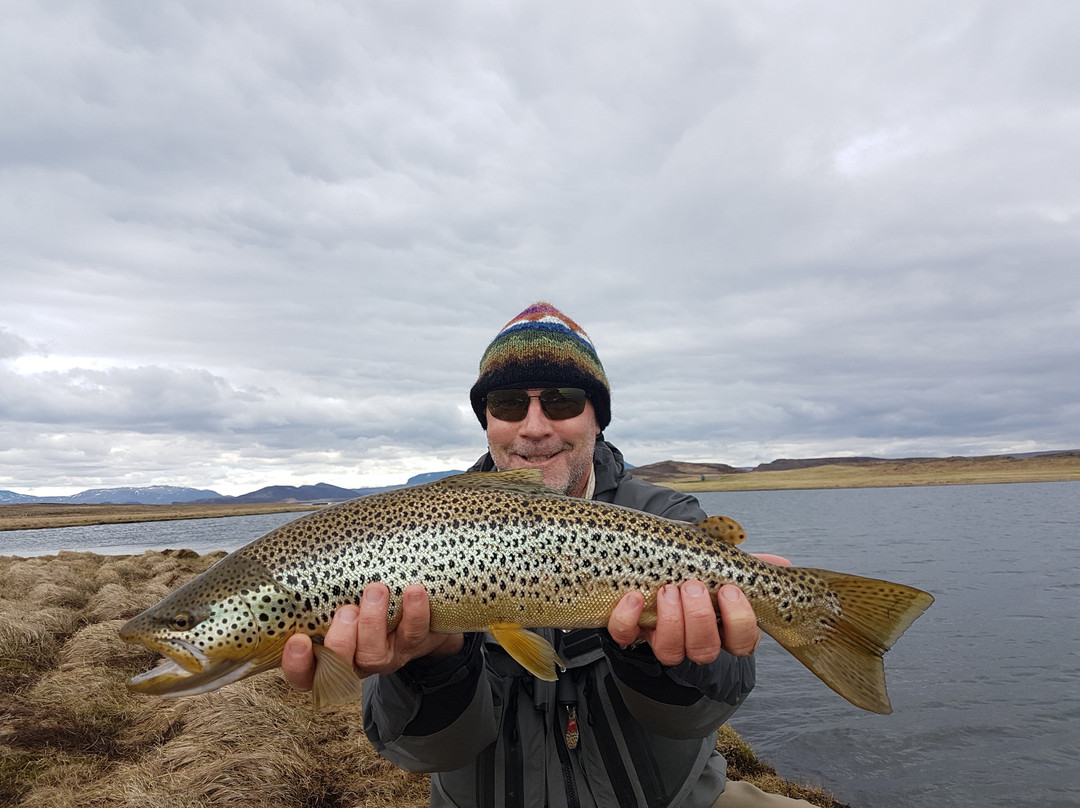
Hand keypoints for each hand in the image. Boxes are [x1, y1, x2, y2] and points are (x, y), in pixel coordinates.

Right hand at [281, 583, 463, 690]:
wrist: (418, 608)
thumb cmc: (364, 597)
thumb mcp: (340, 595)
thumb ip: (323, 588)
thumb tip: (311, 550)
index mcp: (327, 652)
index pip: (304, 672)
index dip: (296, 664)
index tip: (298, 640)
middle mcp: (354, 660)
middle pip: (338, 666)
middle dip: (340, 640)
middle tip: (346, 610)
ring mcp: (384, 656)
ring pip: (374, 654)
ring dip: (373, 622)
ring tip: (376, 590)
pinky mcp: (413, 645)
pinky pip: (413, 634)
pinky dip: (414, 613)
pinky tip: (413, 591)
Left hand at [606, 553, 791, 664]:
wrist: (647, 564)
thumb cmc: (689, 567)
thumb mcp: (718, 560)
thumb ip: (746, 563)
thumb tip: (779, 562)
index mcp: (723, 627)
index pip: (743, 642)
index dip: (739, 621)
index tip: (729, 589)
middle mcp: (694, 640)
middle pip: (705, 650)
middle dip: (700, 618)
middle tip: (692, 586)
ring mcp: (661, 639)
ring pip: (670, 651)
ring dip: (671, 621)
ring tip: (668, 589)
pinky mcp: (629, 632)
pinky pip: (625, 637)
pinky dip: (627, 619)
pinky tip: (634, 597)